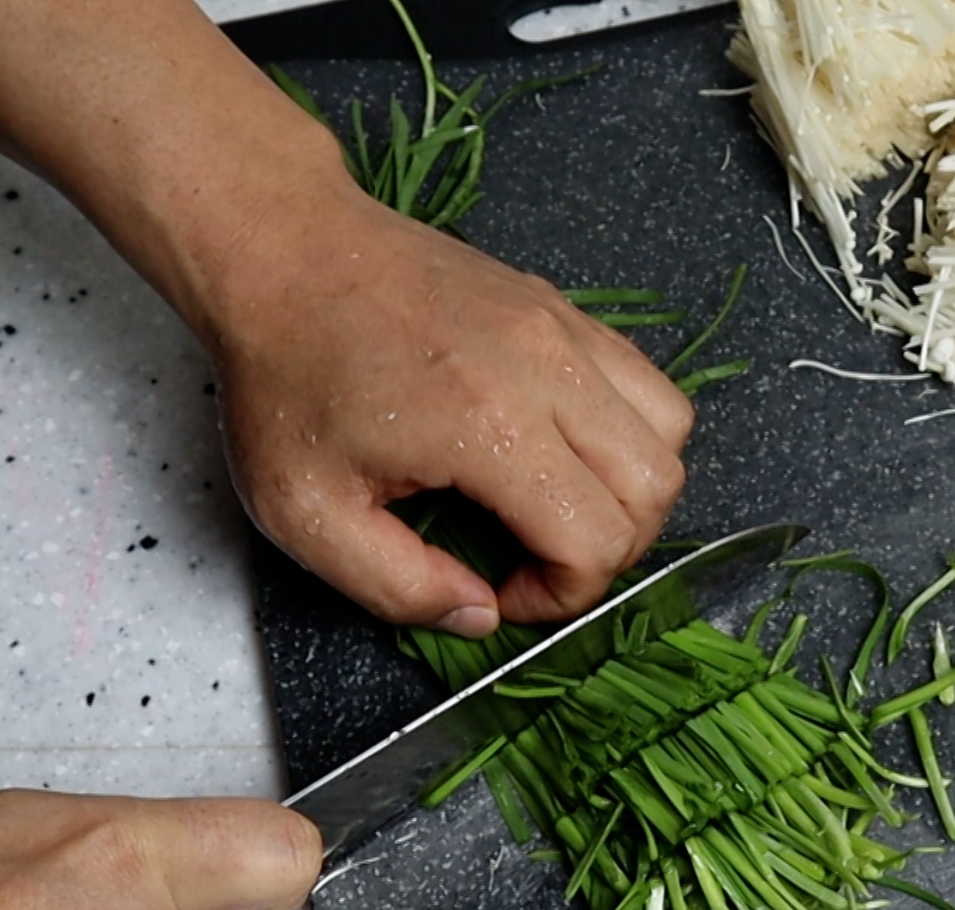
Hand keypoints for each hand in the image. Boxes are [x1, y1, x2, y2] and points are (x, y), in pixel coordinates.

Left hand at [206, 185, 693, 636]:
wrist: (283, 252)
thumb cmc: (285, 380)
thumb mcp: (305, 513)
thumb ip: (397, 587)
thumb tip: (482, 613)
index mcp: (485, 427)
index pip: (594, 541)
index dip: (561, 595)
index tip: (502, 589)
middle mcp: (547, 370)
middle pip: (653, 490)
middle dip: (608, 552)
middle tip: (537, 558)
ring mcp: (566, 329)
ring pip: (670, 433)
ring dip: (633, 492)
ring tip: (564, 506)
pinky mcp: (565, 309)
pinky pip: (649, 384)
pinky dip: (633, 434)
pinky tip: (565, 450)